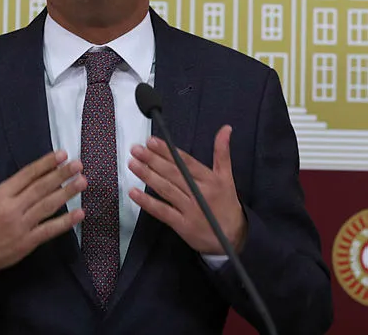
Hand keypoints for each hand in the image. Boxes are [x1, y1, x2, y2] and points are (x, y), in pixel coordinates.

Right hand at [0, 139, 85, 284]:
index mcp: (2, 194)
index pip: (28, 175)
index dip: (45, 164)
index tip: (62, 154)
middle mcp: (13, 208)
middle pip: (40, 188)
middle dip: (60, 175)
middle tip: (78, 165)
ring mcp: (22, 226)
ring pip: (47, 206)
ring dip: (66, 194)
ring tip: (82, 182)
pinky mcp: (28, 242)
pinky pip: (49, 230)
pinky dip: (65, 222)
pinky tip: (79, 213)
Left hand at [128, 126, 245, 254]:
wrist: (235, 238)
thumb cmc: (226, 204)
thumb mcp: (227, 177)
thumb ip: (222, 152)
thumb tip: (225, 128)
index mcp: (210, 179)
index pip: (185, 162)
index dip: (167, 151)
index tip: (152, 141)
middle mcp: (200, 193)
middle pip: (173, 173)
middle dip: (153, 160)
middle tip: (136, 149)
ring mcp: (190, 210)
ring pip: (166, 189)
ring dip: (148, 176)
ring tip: (133, 163)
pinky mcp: (182, 225)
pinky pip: (162, 212)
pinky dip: (147, 202)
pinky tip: (134, 192)